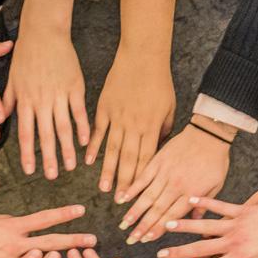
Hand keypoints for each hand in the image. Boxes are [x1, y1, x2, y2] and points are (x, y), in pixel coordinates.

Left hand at [4, 22, 88, 178]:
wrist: (45, 31)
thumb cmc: (26, 54)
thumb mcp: (12, 78)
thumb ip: (8, 101)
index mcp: (25, 100)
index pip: (25, 133)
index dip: (28, 154)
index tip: (30, 171)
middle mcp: (41, 101)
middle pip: (45, 135)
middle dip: (48, 158)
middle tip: (51, 177)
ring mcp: (59, 95)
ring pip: (64, 127)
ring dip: (67, 149)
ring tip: (70, 166)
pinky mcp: (75, 87)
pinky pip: (79, 112)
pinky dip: (83, 128)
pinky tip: (86, 143)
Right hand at [87, 46, 174, 199]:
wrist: (143, 56)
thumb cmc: (159, 81)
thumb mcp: (169, 107)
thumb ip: (163, 130)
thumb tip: (157, 149)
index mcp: (151, 127)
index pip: (146, 160)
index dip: (141, 179)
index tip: (137, 195)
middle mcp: (133, 126)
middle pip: (129, 160)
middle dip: (124, 182)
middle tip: (118, 201)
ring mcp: (117, 117)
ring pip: (112, 150)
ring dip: (107, 170)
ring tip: (103, 188)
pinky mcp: (104, 108)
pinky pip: (98, 131)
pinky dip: (93, 146)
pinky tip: (88, 161)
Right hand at [117, 123, 230, 244]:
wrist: (209, 133)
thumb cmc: (215, 160)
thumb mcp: (217, 185)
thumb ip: (204, 204)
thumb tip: (196, 222)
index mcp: (190, 193)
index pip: (172, 216)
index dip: (158, 229)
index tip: (147, 239)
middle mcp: (175, 186)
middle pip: (156, 210)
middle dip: (143, 226)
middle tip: (132, 239)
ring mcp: (164, 173)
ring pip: (147, 196)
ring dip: (135, 211)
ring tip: (124, 223)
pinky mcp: (158, 161)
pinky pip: (143, 177)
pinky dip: (132, 188)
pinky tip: (123, 198)